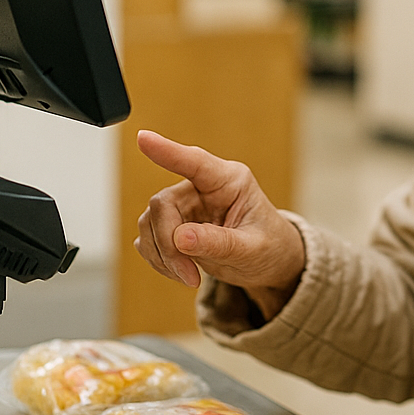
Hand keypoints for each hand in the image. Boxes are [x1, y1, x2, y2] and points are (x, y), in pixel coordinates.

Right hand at [134, 130, 305, 318]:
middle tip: (188, 274)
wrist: (270, 263)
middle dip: (168, 243)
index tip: (143, 138)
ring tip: (189, 276)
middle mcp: (203, 188)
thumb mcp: (252, 248)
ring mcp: (186, 205)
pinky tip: (181, 271)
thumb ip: (219, 243)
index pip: (195, 162)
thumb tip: (180, 238)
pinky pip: (149, 238)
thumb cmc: (269, 247)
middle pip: (163, 204)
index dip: (167, 150)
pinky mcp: (174, 225)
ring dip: (162, 255)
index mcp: (230, 181)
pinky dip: (159, 260)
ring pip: (150, 222)